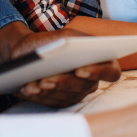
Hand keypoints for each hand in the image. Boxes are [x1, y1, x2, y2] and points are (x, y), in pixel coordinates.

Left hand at [0, 22, 121, 107]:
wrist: (28, 51)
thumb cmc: (49, 41)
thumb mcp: (62, 35)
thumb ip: (72, 39)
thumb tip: (72, 48)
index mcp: (99, 61)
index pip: (111, 71)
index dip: (98, 72)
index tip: (80, 70)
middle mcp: (91, 81)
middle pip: (83, 86)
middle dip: (63, 83)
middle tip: (46, 80)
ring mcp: (76, 93)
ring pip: (65, 96)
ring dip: (47, 91)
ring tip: (31, 85)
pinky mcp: (61, 101)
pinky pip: (51, 102)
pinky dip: (37, 96)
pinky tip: (26, 90)